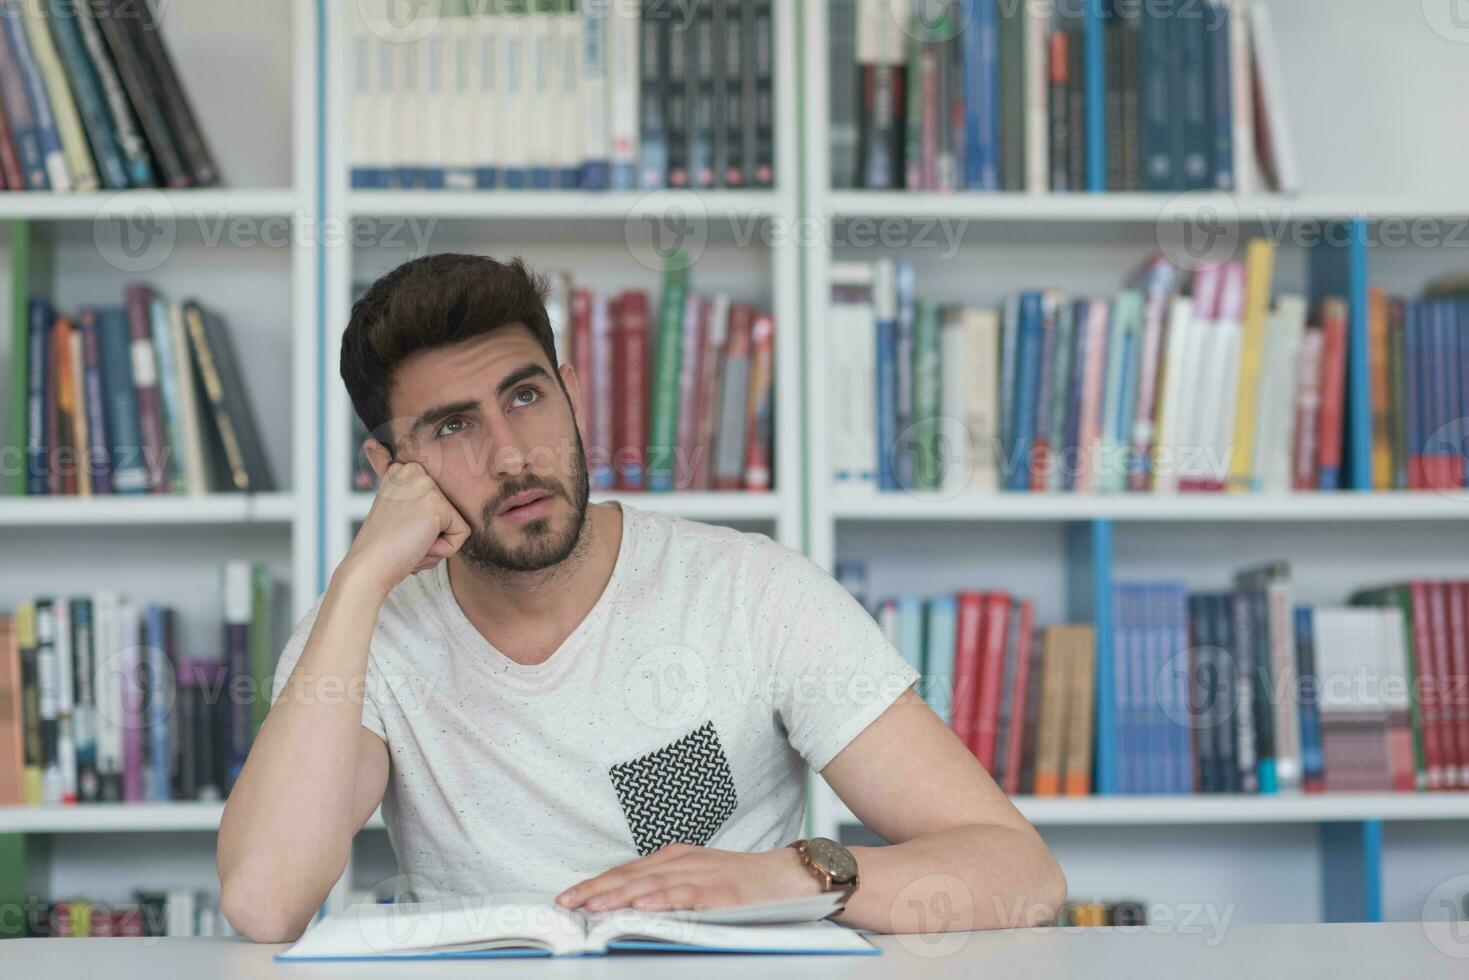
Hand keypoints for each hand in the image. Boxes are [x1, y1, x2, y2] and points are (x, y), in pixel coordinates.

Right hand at [339, 461, 471, 599]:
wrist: (368, 567)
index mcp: (404, 469)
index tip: (397, 525)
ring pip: (457, 523)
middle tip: (403, 536)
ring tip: (409, 541)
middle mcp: (414, 471)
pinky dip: (443, 549)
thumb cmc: (382, 544)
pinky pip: (462, 535)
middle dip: (433, 533)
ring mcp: (426, 487)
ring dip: (438, 542)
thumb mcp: (391, 504)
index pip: (440, 501)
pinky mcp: (437, 507)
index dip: (423, 524)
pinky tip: (417, 545)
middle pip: (451, 510)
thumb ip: (385, 472)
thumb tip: (372, 442)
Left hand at [554, 843, 820, 913]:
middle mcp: (684, 863)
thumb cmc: (742, 882)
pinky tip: (644, 907)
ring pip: (654, 885)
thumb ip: (666, 888)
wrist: (789, 876)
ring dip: (621, 896)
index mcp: (675, 859)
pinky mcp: (723, 893)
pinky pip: (688, 897)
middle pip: (632, 876)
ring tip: (595, 907)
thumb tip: (629, 906)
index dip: (596, 884)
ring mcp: (703, 876)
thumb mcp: (698, 878)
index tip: (568, 897)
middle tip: (567, 903)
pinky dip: (664, 901)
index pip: (626, 871)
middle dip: (596, 890)